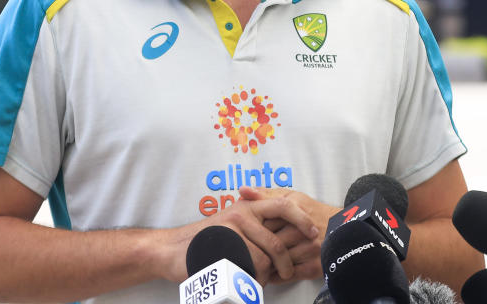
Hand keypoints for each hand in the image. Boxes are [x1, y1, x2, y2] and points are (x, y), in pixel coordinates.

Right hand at [159, 189, 320, 284]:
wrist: (173, 249)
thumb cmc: (206, 240)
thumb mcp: (232, 223)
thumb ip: (255, 223)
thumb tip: (286, 230)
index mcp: (248, 206)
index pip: (284, 205)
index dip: (302, 219)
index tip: (313, 233)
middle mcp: (242, 214)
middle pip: (277, 242)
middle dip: (286, 263)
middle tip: (287, 272)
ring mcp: (232, 231)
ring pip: (263, 261)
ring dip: (265, 276)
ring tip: (259, 280)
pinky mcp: (223, 248)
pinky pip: (246, 270)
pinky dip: (250, 280)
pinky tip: (245, 281)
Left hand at [238, 186, 337, 283]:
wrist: (343, 228)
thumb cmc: (312, 211)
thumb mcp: (291, 197)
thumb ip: (265, 194)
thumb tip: (242, 190)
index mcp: (295, 208)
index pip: (265, 220)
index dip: (253, 228)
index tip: (244, 232)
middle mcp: (303, 229)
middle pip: (271, 240)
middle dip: (258, 246)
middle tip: (246, 249)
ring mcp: (310, 249)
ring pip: (279, 259)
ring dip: (266, 263)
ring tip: (256, 262)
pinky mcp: (315, 266)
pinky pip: (289, 274)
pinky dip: (277, 275)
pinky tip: (270, 272)